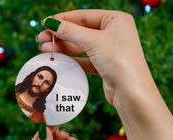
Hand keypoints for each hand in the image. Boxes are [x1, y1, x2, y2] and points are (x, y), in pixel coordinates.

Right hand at [37, 9, 172, 139]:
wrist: (131, 91)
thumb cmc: (118, 60)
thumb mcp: (93, 41)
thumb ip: (71, 31)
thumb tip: (51, 23)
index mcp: (116, 20)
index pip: (84, 16)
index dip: (63, 19)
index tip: (45, 24)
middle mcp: (114, 33)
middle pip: (82, 31)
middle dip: (61, 35)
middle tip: (41, 39)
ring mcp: (110, 51)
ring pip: (82, 46)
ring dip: (64, 48)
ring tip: (45, 49)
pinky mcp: (105, 66)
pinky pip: (86, 59)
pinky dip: (73, 60)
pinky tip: (59, 60)